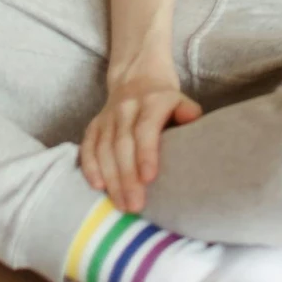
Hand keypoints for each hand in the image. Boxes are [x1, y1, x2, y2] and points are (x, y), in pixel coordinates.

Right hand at [80, 73, 201, 213]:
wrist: (137, 76)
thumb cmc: (164, 100)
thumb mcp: (180, 100)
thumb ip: (187, 111)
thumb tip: (193, 118)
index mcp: (152, 101)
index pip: (146, 128)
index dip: (146, 153)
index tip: (149, 178)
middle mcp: (126, 107)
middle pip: (123, 144)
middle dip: (127, 177)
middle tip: (135, 205)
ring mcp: (108, 116)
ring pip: (105, 149)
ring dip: (111, 179)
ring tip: (121, 205)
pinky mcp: (94, 124)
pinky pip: (88, 146)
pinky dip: (90, 166)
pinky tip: (98, 186)